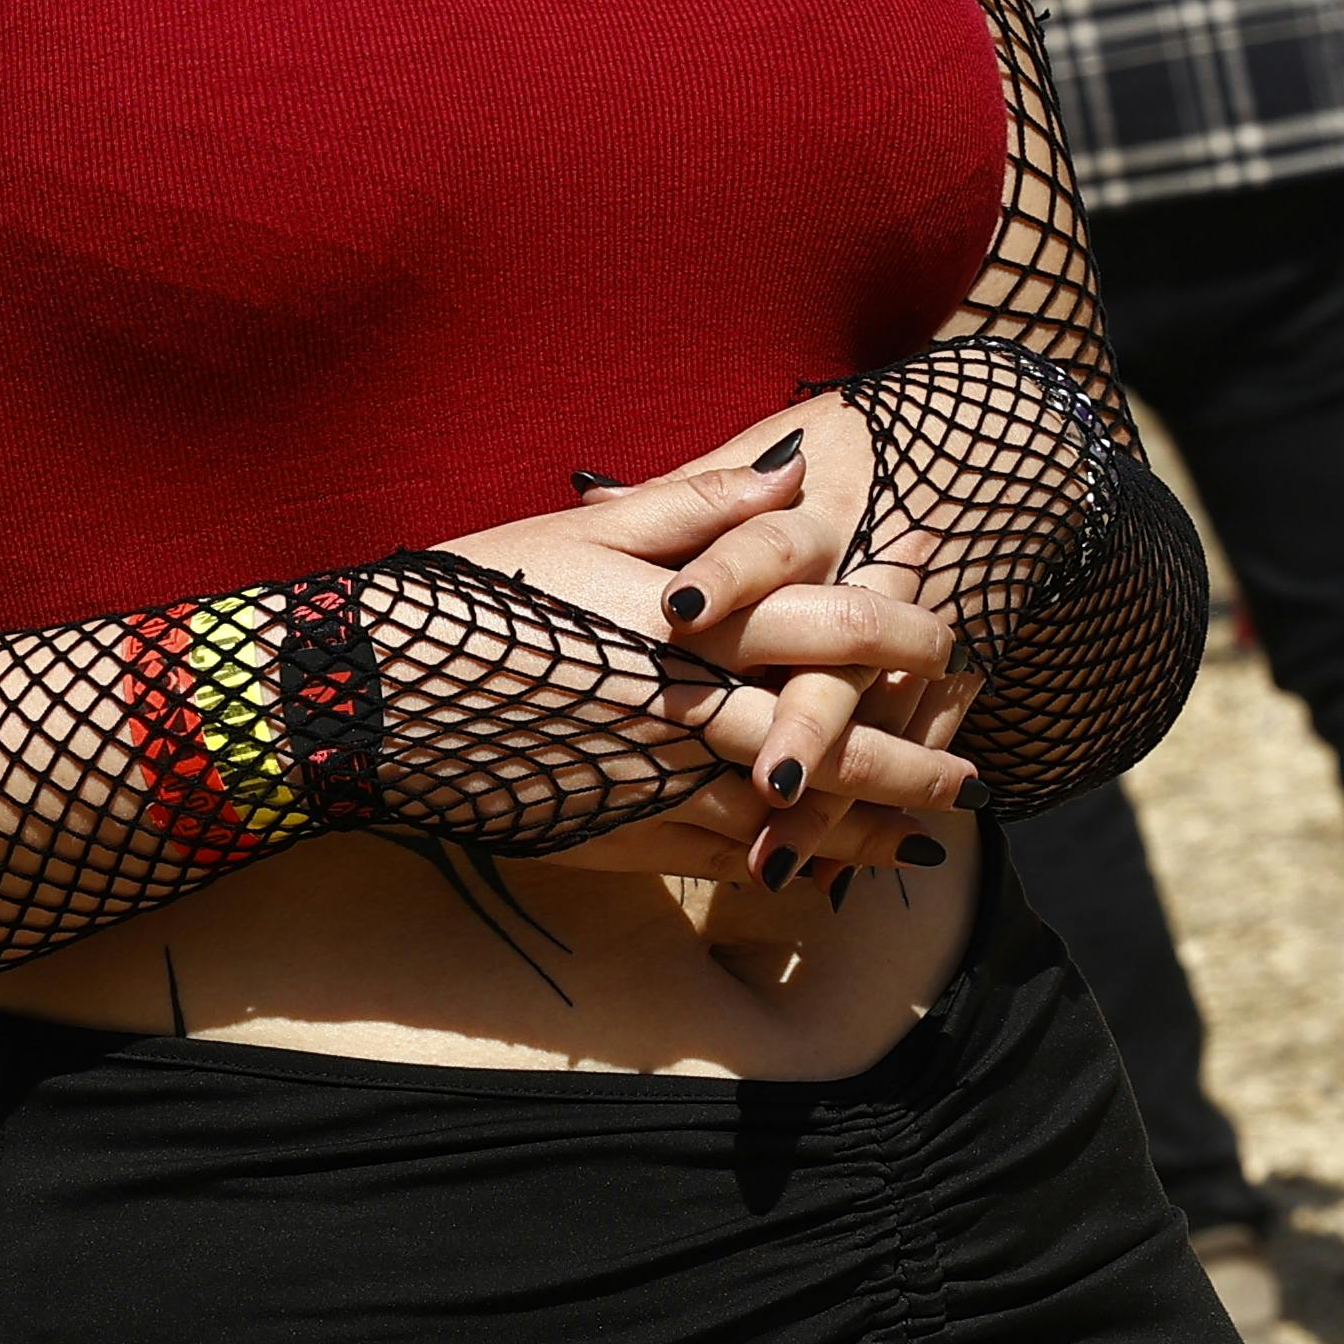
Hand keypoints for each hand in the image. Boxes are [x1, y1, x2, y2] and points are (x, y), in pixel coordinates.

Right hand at [443, 433, 975, 884]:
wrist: (370, 692)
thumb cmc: (475, 591)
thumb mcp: (585, 525)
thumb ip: (702, 501)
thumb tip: (802, 470)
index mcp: (686, 616)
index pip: (830, 624)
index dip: (905, 633)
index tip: (955, 642)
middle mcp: (686, 704)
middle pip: (833, 733)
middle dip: (914, 758)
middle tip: (974, 778)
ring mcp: (656, 782)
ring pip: (793, 815)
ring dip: (867, 828)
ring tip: (925, 839)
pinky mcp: (621, 837)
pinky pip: (729, 859)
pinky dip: (788, 866)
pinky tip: (823, 873)